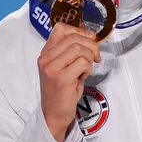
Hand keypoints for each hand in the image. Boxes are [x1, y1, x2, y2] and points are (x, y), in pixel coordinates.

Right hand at [38, 23, 98, 141]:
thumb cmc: (62, 90)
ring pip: (79, 49)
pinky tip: (82, 77)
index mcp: (46, 52)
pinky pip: (83, 63)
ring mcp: (52, 68)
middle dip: (91, 46)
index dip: (80, 31)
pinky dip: (88, 69)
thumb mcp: (62, 66)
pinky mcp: (61, 78)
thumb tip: (90, 36)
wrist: (53, 114)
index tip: (90, 40)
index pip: (61, 28)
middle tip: (96, 57)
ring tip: (86, 69)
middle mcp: (46, 57)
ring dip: (89, 58)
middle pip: (74, 38)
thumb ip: (71, 51)